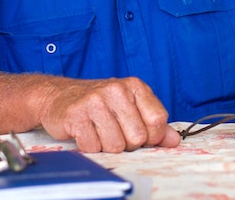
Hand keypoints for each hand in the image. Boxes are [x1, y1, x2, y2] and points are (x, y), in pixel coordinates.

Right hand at [37, 76, 180, 152]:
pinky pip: (93, 147)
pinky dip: (90, 146)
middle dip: (127, 143)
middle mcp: (116, 90)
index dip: (151, 136)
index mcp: (134, 86)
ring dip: (107, 146)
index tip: (141, 135)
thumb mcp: (130, 107)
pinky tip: (86, 132)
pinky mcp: (76, 115)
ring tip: (99, 131)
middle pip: (137, 137)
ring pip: (115, 146)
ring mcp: (95, 101)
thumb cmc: (100, 104)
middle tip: (115, 132)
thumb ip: (154, 124)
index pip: (157, 120)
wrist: (60, 96)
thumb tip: (174, 140)